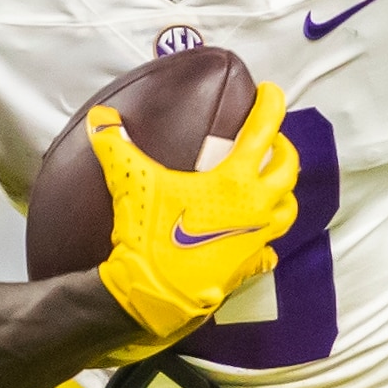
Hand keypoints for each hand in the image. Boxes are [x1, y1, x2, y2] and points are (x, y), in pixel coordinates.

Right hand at [87, 81, 299, 339]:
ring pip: (288, 210)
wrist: (153, 296)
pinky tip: (256, 239)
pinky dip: (266, 241)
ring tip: (269, 184)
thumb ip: (116, 145)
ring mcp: (255, 240)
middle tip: (273, 140)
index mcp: (235, 182)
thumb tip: (100, 117)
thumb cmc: (150, 238)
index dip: (270, 106)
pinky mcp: (247, 267)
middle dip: (284, 149)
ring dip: (283, 192)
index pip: (262, 133)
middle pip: (288, 170)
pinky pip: (268, 251)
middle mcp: (255, 209)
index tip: (271, 92)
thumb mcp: (132, 184)